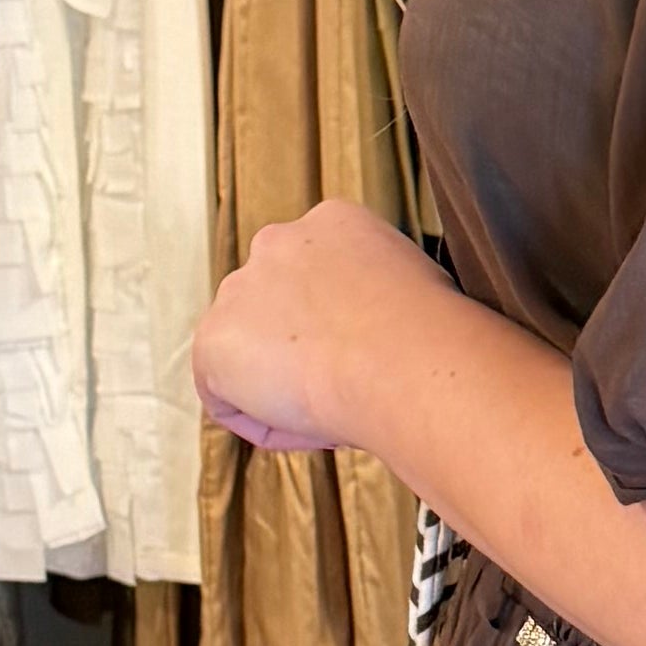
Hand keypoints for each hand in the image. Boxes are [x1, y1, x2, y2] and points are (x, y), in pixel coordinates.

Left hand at [191, 201, 451, 457]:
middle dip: (298, 352)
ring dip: (280, 387)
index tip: (362, 357)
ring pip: (248, 355)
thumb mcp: (417, 288)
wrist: (405, 359)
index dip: (335, 327)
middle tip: (341, 389)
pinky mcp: (214, 338)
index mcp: (332, 222)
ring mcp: (240, 288)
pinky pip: (227, 398)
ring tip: (334, 408)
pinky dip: (265, 423)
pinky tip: (311, 421)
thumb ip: (377, 297)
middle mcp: (278, 243)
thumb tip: (372, 334)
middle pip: (271, 310)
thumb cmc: (431, 337)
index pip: (312, 276)